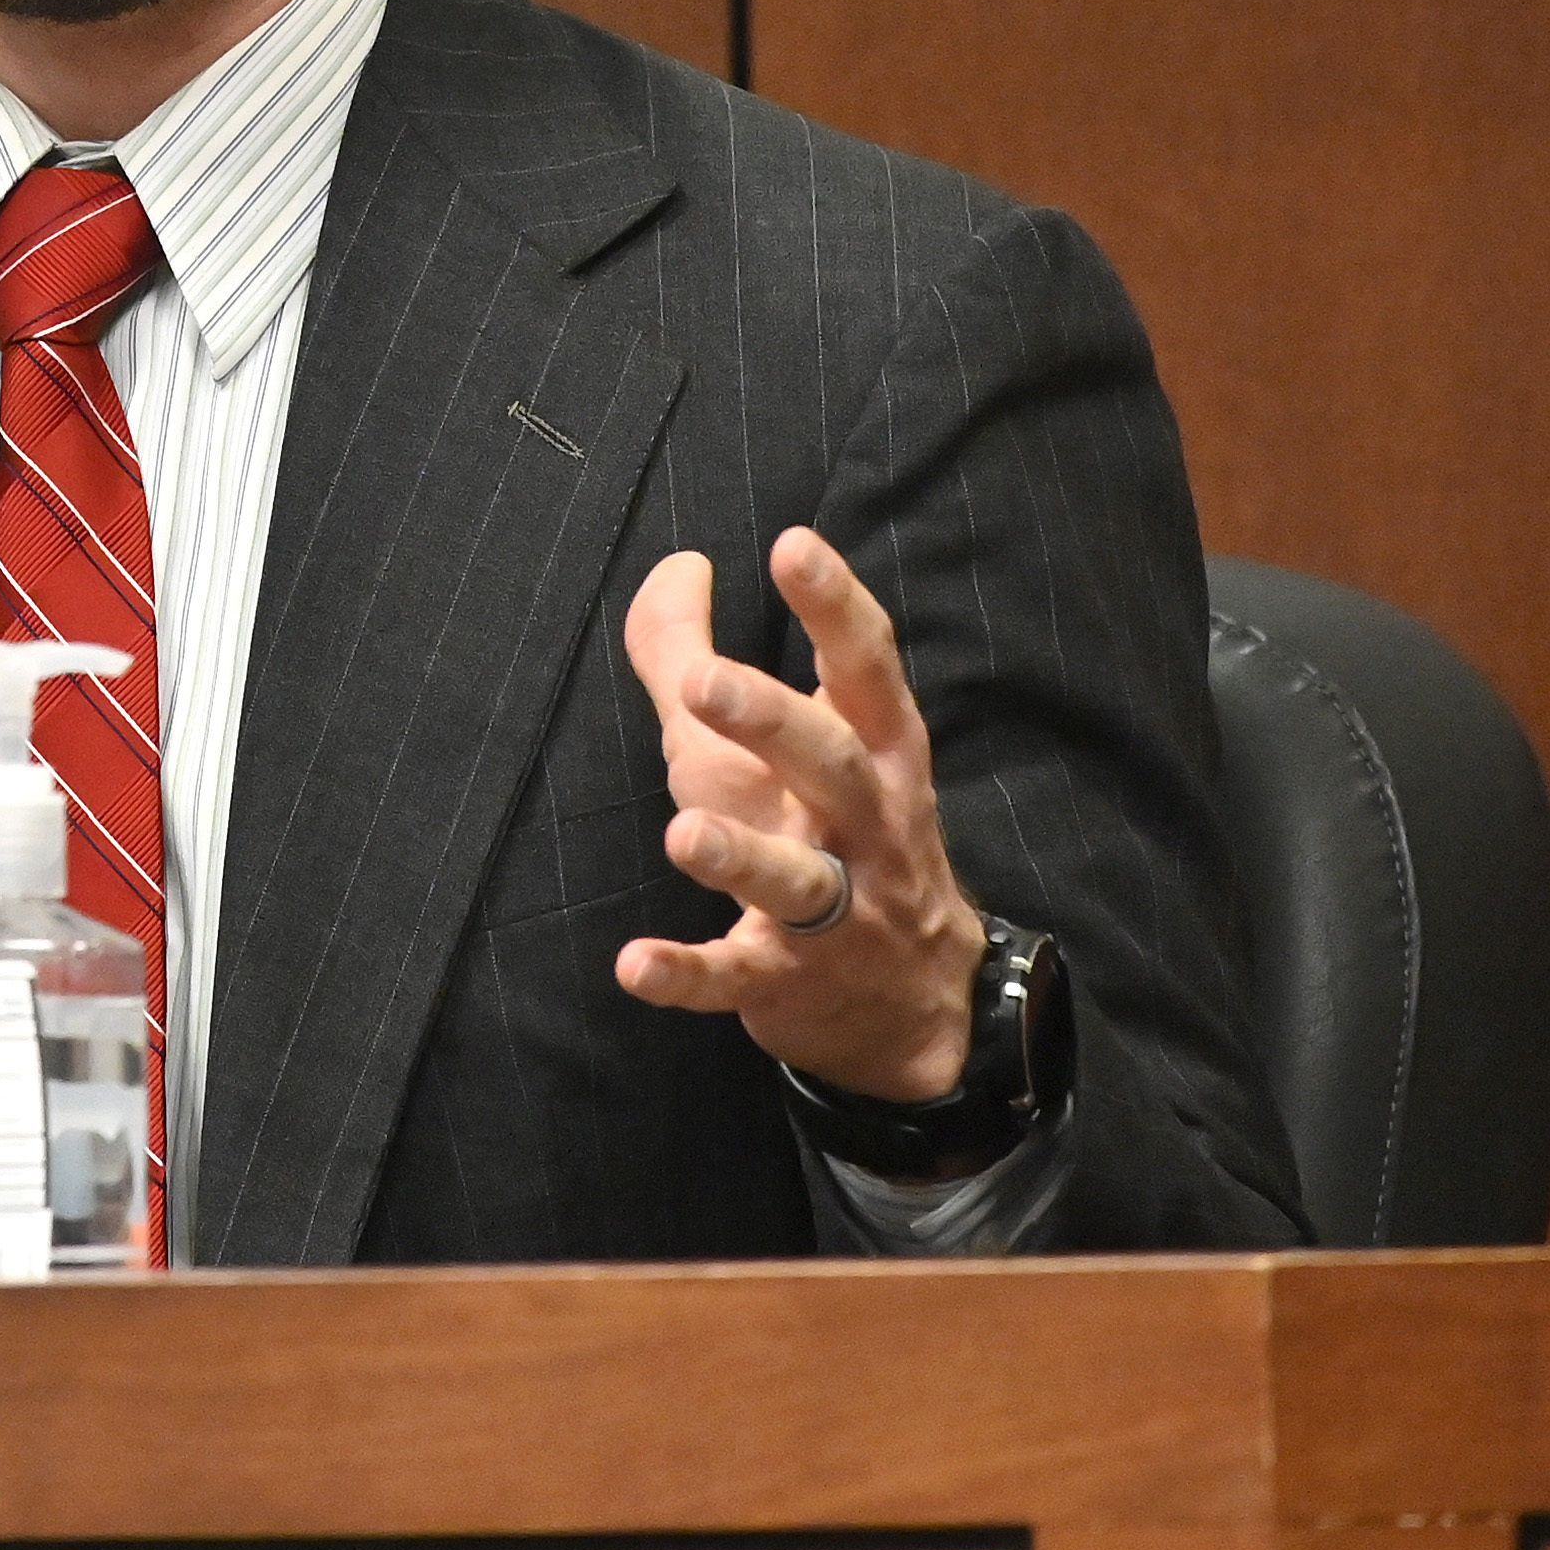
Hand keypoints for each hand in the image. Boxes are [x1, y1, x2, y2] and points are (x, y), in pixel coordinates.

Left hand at [614, 529, 982, 1103]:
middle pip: (829, 765)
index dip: (833, 606)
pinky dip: (686, 975)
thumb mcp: (777, 743)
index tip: (793, 545)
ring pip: (794, 881)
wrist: (915, 1005)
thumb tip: (676, 565)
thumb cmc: (828, 834)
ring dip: (739, 859)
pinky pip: (735, 979)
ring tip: (684, 833)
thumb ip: (702, 651)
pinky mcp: (785, 983)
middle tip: (707, 682)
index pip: (865, 667)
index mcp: (873, 750)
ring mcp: (834, 912)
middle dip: (774, 723)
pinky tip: (634, 965)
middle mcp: (864, 825)